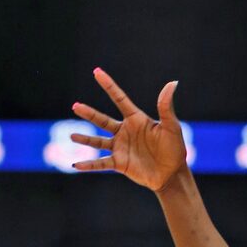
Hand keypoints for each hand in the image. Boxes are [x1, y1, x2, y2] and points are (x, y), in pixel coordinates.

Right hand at [70, 70, 188, 191]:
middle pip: (102, 120)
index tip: (97, 72)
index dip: (108, 85)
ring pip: (98, 141)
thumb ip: (166, 106)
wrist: (172, 174)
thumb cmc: (174, 149)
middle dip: (89, 113)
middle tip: (75, 106)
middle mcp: (125, 131)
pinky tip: (76, 165)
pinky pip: (100, 163)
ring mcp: (120, 147)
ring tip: (72, 136)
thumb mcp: (171, 126)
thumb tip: (172, 82)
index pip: (119, 99)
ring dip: (85, 139)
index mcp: (136, 119)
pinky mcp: (119, 163)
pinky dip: (88, 165)